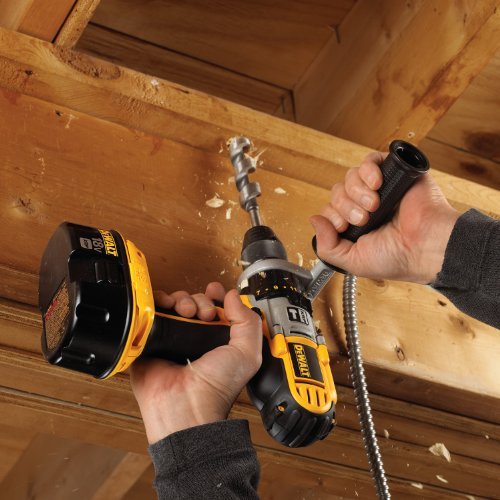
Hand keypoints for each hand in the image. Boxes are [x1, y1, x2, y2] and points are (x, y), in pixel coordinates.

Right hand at [130, 282, 261, 443]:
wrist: (187, 405)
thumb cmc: (217, 387)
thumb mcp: (247, 353)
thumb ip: (247, 321)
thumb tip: (233, 296)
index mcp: (217, 340)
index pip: (214, 308)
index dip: (215, 296)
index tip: (215, 290)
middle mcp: (194, 338)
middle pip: (194, 303)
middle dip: (200, 300)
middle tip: (204, 313)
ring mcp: (172, 338)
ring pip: (174, 304)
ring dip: (182, 299)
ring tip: (186, 311)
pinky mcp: (151, 340)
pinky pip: (151, 313)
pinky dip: (158, 302)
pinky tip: (167, 306)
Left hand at [310, 152, 459, 283]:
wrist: (426, 247)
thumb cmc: (397, 258)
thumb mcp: (353, 261)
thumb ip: (328, 246)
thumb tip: (314, 220)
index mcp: (357, 225)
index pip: (330, 209)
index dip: (332, 215)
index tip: (344, 226)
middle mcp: (366, 205)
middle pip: (337, 191)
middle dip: (345, 205)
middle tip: (363, 218)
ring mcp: (380, 188)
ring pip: (350, 176)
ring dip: (356, 190)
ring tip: (374, 204)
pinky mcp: (394, 173)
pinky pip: (371, 160)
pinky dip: (368, 169)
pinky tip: (375, 184)